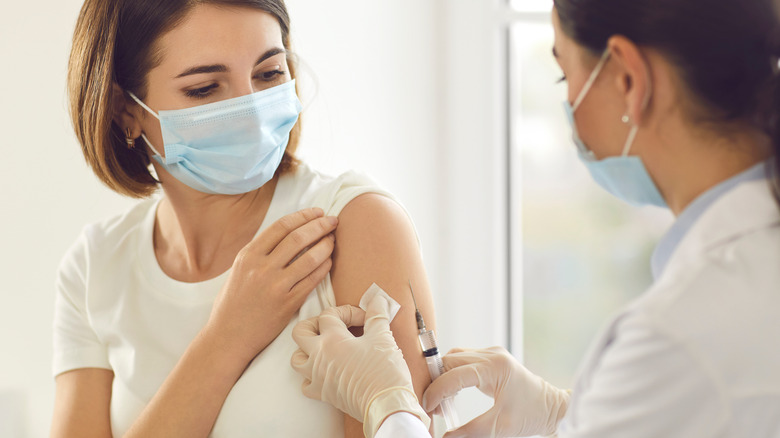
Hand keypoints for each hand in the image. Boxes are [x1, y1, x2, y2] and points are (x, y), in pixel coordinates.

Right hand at [206, 208, 337, 362]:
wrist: (228, 337)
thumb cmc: (233, 303)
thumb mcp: (239, 270)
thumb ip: (260, 252)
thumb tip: (289, 233)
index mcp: (248, 255)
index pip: (282, 226)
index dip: (304, 216)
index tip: (318, 212)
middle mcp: (261, 268)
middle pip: (299, 237)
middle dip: (320, 225)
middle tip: (333, 221)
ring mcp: (275, 286)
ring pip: (310, 257)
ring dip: (326, 245)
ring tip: (334, 239)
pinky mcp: (287, 304)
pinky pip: (313, 280)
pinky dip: (324, 267)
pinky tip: (330, 261)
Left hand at [291, 293, 429, 437]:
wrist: (386, 405)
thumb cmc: (384, 371)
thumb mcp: (383, 337)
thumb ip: (377, 316)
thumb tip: (378, 300)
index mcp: (332, 339)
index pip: (329, 314)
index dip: (348, 311)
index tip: (365, 318)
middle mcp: (319, 356)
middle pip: (300, 332)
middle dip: (314, 323)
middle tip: (332, 325)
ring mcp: (317, 376)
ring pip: (297, 359)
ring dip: (306, 350)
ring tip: (324, 347)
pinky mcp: (323, 393)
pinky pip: (305, 384)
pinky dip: (311, 377)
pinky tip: (326, 372)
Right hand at [423, 346, 569, 437]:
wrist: (551, 407)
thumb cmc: (531, 415)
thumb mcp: (500, 427)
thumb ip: (470, 432)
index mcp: (495, 368)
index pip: (455, 374)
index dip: (438, 390)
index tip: (428, 407)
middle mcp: (491, 355)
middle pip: (450, 361)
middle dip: (436, 382)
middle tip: (432, 406)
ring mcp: (491, 353)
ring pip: (453, 358)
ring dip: (442, 377)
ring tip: (441, 401)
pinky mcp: (490, 357)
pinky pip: (462, 360)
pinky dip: (452, 374)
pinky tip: (452, 392)